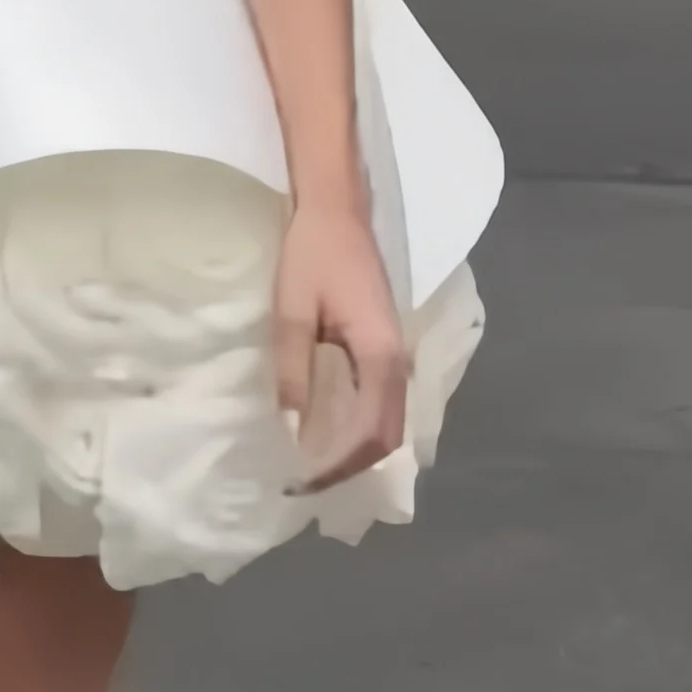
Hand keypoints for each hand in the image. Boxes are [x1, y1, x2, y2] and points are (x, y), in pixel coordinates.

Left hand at [272, 198, 409, 491]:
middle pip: (389, 436)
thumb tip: (294, 430)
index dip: (340, 466)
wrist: (337, 209)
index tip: (303, 481)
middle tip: (305, 482)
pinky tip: (328, 431)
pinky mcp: (385, 346)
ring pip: (389, 421)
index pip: (372, 433)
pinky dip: (360, 426)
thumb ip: (293, 372)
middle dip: (351, 466)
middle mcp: (399, 361)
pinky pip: (382, 401)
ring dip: (357, 449)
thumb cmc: (312, 255)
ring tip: (314, 465)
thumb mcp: (292, 313)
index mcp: (381, 356)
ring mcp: (396, 354)